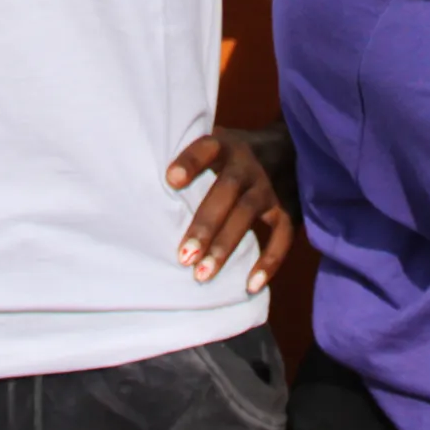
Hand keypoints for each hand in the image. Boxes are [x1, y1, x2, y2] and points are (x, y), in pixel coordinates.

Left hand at [167, 125, 296, 294]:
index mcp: (225, 146)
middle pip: (227, 189)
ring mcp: (268, 187)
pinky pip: (282, 236)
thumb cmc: (230, 156)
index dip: (190, 162)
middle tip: (184, 256)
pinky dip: (269, 261)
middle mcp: (248, 164)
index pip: (207, 148)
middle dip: (205, 224)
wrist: (288, 146)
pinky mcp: (287, 208)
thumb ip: (188, 162)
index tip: (171, 180)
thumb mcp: (214, 145)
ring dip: (225, 245)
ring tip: (202, 274)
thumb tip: (142, 188)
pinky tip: (250, 285)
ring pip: (248, 214)